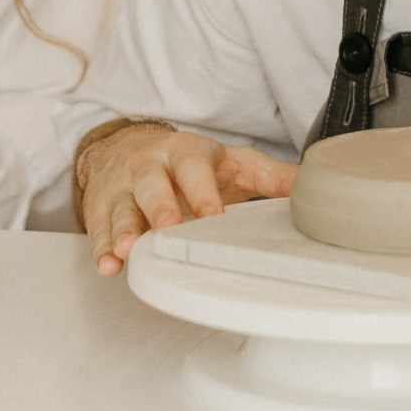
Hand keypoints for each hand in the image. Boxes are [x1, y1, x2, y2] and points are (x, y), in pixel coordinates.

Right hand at [77, 122, 296, 277]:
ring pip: (120, 208)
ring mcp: (122, 188)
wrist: (126, 144)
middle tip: (168, 229)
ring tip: (126, 250)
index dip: (202, 192)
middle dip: (158, 207)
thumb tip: (313, 187)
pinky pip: (98, 228)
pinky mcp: (101, 208)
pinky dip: (101, 248)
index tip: (213, 216)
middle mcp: (148, 166)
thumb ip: (268, 176)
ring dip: (122, 230)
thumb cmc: (187, 161)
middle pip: (150, 184)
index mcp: (183, 153)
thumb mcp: (229, 161)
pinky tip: (108, 265)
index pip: (192, 168)